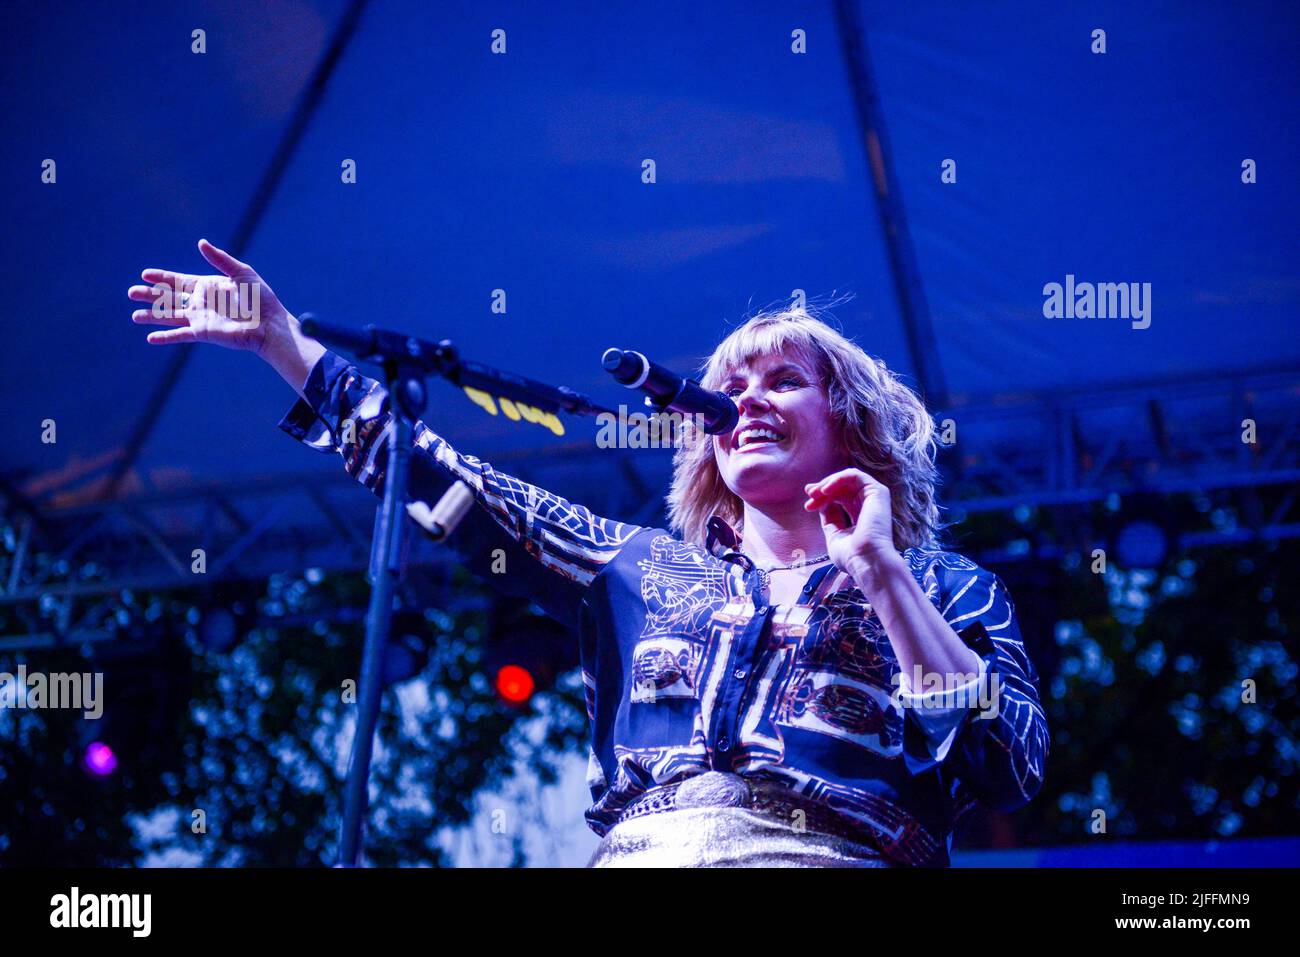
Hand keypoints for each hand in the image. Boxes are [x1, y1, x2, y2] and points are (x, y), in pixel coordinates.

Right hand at [128, 239, 289, 355]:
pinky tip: (150, 338)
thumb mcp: (241, 273)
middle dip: (150, 295)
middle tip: (130, 292)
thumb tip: (201, 242)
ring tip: (134, 315)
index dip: (161, 278)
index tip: (144, 274)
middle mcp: (201, 303)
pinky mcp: (204, 333)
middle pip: (169, 298)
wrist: (270, 324)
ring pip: (170, 316)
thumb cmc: (260, 299)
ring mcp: (201, 319)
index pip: (178, 281)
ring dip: (152, 316)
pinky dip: (166, 336)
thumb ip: (220, 259)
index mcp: (208, 287)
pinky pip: (181, 334)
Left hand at [804, 468, 899, 592]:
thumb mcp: (834, 536)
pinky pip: (855, 475)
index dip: (823, 499)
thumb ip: (830, 518)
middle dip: (823, 489)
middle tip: (809, 494)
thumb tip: (823, 503)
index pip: (840, 499)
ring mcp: (874, 498)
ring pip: (847, 480)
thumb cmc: (852, 556)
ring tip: (815, 493)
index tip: (808, 506)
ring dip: (828, 483)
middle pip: (842, 488)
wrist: (867, 561)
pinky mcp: (877, 492)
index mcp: (861, 516)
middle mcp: (869, 506)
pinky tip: (826, 490)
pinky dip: (838, 479)